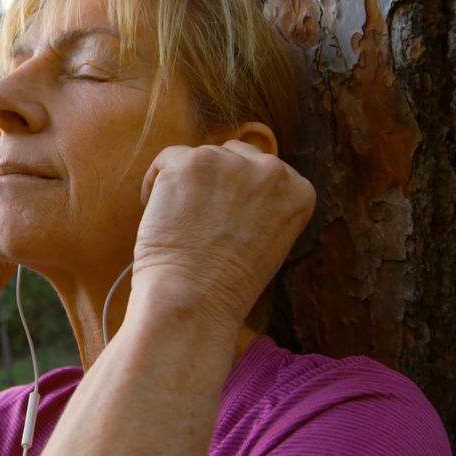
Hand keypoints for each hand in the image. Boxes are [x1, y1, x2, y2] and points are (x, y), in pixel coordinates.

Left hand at [132, 140, 315, 329]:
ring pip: (201, 157)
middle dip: (215, 182)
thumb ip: (262, 206)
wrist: (194, 299)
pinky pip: (167, 159)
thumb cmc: (227, 286)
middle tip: (198, 218)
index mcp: (299, 191)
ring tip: (179, 222)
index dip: (240, 192)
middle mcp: (270, 169)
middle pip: (235, 156)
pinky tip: (156, 213)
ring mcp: (229, 162)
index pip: (266, 171)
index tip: (225, 216)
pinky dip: (156, 183)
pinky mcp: (188, 162)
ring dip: (187, 183)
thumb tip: (236, 185)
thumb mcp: (269, 242)